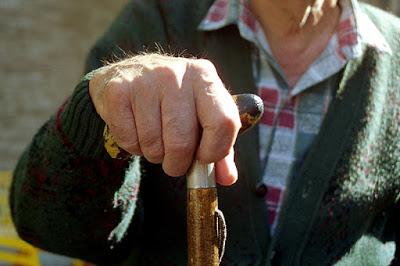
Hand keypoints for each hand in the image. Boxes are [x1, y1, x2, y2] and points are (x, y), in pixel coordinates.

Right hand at [89, 54, 240, 184]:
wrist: (126, 75)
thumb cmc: (170, 101)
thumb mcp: (200, 115)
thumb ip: (219, 146)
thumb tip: (228, 178)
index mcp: (204, 76)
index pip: (223, 122)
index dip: (215, 151)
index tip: (203, 158)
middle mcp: (176, 74)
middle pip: (182, 142)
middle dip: (177, 163)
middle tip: (173, 160)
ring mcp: (145, 80)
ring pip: (153, 145)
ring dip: (154, 154)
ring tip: (153, 138)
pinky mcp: (118, 91)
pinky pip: (129, 141)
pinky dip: (133, 147)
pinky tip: (135, 130)